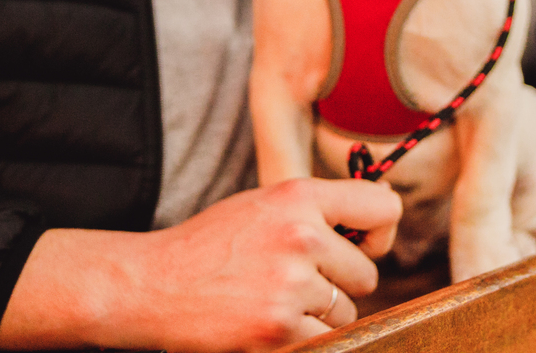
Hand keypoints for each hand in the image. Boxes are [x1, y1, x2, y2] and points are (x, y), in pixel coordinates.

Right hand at [0, 178, 401, 352]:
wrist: (151, 284)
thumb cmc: (210, 245)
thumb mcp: (265, 205)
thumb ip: (318, 208)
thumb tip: (382, 213)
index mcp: (300, 195)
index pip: (384, 208)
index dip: (378, 233)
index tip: (359, 245)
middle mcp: (302, 235)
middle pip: (366, 274)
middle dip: (340, 285)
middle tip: (295, 282)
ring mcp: (290, 283)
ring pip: (346, 313)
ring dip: (319, 317)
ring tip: (273, 300)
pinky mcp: (278, 328)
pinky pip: (324, 341)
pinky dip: (302, 341)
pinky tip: (267, 323)